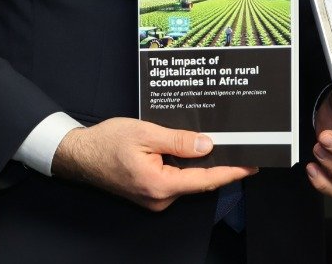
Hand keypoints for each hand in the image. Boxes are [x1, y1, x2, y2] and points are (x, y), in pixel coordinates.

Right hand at [52, 117, 255, 210]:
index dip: (231, 171)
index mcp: (160, 184)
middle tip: (241, 145)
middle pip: (200, 180)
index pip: (205, 179)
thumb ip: (178, 140)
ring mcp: (154, 198)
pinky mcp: (151, 192)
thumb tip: (207, 145)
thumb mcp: (146, 133)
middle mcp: (159, 197)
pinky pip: (176, 178)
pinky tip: (195, 149)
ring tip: (220, 142)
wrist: (78, 155)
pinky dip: (187, 165)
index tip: (252, 164)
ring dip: (202, 162)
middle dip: (221, 163)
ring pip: (188, 179)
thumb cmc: (107, 142)